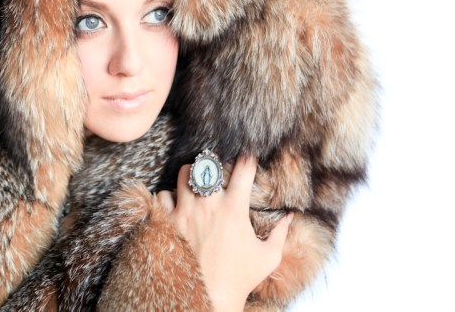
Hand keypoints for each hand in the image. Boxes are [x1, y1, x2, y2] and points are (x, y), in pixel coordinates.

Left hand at [158, 156, 292, 311]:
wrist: (210, 296)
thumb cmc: (241, 277)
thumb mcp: (269, 256)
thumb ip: (281, 233)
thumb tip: (291, 217)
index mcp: (234, 208)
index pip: (243, 170)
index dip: (248, 160)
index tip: (248, 158)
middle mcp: (209, 204)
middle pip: (207, 164)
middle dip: (213, 164)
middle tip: (216, 171)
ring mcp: (186, 212)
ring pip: (183, 174)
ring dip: (190, 175)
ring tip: (195, 183)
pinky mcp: (169, 223)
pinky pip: (163, 196)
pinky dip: (169, 196)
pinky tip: (176, 204)